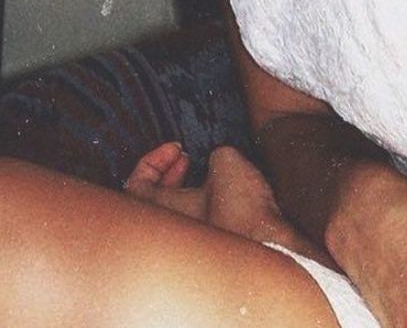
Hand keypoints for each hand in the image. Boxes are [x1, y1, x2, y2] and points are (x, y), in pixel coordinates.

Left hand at [125, 143, 331, 263]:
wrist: (271, 250)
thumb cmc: (243, 212)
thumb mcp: (226, 161)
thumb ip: (211, 155)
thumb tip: (216, 164)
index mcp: (158, 210)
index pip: (135, 184)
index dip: (153, 159)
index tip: (176, 149)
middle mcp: (168, 234)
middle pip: (152, 202)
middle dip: (167, 174)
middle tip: (183, 159)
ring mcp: (188, 248)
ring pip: (174, 216)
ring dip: (185, 191)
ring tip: (207, 175)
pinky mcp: (209, 257)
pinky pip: (194, 230)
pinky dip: (201, 210)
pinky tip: (223, 199)